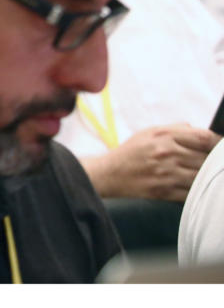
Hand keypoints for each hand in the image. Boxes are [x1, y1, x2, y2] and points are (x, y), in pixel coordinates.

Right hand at [84, 123, 221, 200]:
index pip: (204, 138)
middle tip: (214, 164)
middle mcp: (167, 154)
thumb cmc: (130, 152)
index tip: (220, 148)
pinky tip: (196, 189)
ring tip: (207, 177)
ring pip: (202, 177)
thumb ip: (174, 128)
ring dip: (207, 178)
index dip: (217, 143)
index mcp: (165, 136)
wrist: (109, 174)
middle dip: (213, 162)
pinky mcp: (165, 192)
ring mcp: (167, 174)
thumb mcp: (148, 132)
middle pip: (206, 158)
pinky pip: (191, 193)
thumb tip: (196, 128)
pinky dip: (197, 192)